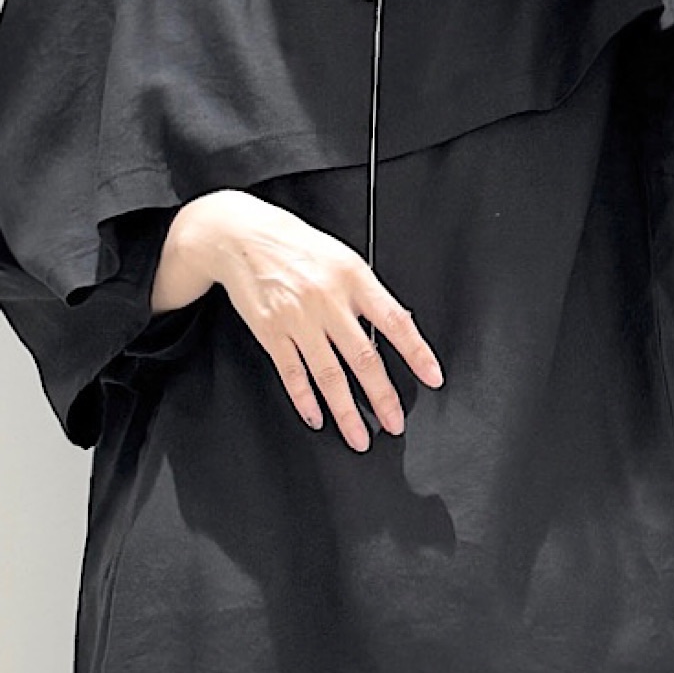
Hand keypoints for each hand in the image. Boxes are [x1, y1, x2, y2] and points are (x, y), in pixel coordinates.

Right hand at [169, 190, 444, 452]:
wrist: (240, 236)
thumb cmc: (296, 247)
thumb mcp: (342, 258)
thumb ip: (368, 293)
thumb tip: (399, 325)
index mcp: (353, 278)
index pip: (395, 321)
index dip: (417, 353)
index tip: (432, 377)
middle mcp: (327, 300)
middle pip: (363, 358)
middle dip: (382, 397)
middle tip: (395, 424)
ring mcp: (298, 319)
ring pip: (329, 375)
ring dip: (346, 412)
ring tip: (359, 436)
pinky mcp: (271, 332)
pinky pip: (292, 373)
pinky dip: (305, 400)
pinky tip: (317, 417)